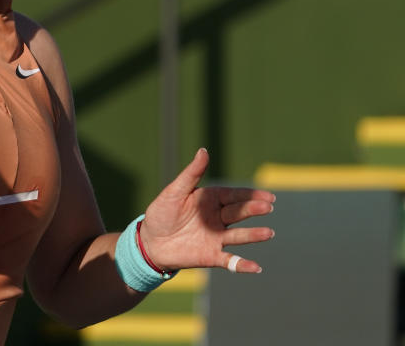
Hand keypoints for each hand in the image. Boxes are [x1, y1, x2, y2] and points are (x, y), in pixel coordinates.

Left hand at [140, 148, 274, 273]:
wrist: (150, 241)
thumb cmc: (162, 213)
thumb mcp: (175, 191)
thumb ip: (191, 173)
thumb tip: (204, 150)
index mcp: (211, 200)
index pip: (234, 195)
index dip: (251, 195)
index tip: (267, 195)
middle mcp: (218, 218)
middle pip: (239, 213)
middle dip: (253, 209)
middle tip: (268, 206)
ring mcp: (216, 237)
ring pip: (239, 236)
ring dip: (253, 235)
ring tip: (268, 233)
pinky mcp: (211, 256)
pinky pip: (230, 261)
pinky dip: (243, 265)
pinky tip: (255, 267)